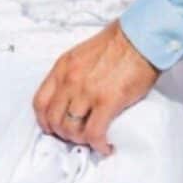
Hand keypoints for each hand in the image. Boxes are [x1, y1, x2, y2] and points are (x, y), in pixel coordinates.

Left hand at [33, 20, 159, 154]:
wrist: (141, 37)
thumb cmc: (120, 41)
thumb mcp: (84, 52)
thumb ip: (73, 73)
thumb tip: (73, 95)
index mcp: (64, 66)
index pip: (40, 102)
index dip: (45, 121)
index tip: (53, 127)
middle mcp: (71, 79)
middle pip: (54, 120)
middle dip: (63, 133)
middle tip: (76, 135)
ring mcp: (87, 91)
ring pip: (71, 130)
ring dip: (81, 140)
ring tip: (92, 139)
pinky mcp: (107, 101)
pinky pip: (94, 133)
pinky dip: (99, 144)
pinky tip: (106, 145)